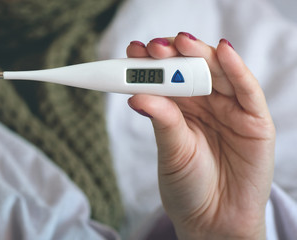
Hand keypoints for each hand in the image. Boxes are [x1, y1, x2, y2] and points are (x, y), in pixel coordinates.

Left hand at [127, 33, 274, 238]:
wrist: (214, 221)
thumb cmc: (188, 186)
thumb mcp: (171, 152)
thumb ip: (162, 121)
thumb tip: (136, 95)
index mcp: (181, 109)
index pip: (167, 77)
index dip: (152, 63)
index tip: (133, 51)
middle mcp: (205, 104)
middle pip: (192, 69)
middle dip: (174, 54)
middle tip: (155, 47)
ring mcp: (230, 109)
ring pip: (218, 73)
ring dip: (201, 55)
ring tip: (182, 43)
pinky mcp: (255, 120)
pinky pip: (247, 90)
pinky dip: (237, 70)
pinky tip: (223, 53)